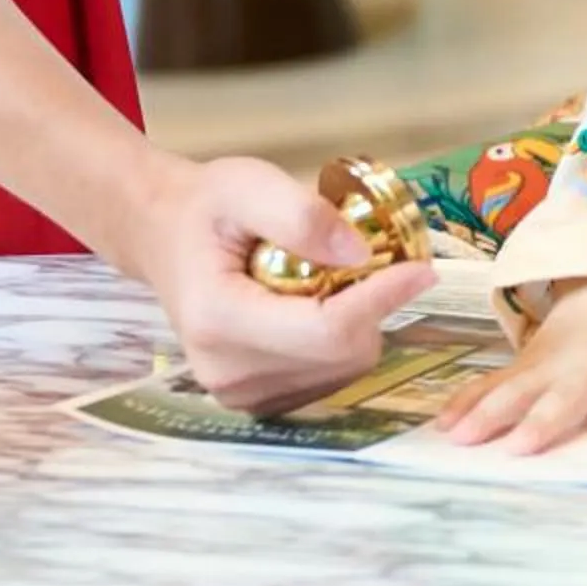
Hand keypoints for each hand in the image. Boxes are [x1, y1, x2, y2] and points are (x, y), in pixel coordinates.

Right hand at [131, 153, 435, 412]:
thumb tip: (360, 255)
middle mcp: (227, 371)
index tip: (422, 270)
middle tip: (360, 258)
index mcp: (218, 319)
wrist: (164, 238)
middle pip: (340, 354)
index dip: (381, 300)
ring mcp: (240, 394)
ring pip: (343, 370)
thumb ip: (301, 215)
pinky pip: (329, 378)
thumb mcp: (246, 183)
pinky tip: (316, 306)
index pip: (325, 330)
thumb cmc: (207, 207)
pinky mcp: (257, 401)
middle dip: (369, 306)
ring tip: (326, 279)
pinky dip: (342, 343)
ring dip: (358, 325)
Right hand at [443, 279, 586, 455]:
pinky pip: (492, 385)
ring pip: (518, 390)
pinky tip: (441, 428)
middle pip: (567, 396)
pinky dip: (467, 403)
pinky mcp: (526, 366)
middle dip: (544, 421)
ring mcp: (552, 365)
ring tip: (462, 439)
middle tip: (523, 449)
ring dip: (490, 413)